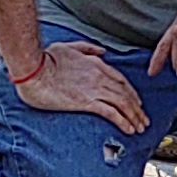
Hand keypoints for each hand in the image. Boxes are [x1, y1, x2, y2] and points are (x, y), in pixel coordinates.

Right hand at [19, 42, 148, 131]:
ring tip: (139, 128)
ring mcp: (94, 90)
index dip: (132, 93)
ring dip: (134, 117)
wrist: (33, 69)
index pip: (121, 80)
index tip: (137, 103)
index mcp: (96, 64)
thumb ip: (88, 48)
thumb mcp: (69, 46)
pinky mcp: (86, 102)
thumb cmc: (45, 58)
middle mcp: (99, 77)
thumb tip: (102, 52)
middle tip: (143, 120)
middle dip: (137, 109)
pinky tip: (128, 129)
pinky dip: (123, 121)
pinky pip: (111, 113)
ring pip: (123, 104)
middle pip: (126, 94)